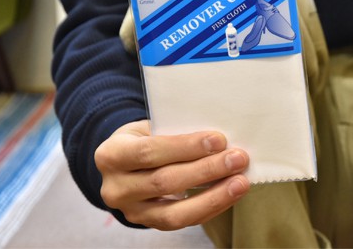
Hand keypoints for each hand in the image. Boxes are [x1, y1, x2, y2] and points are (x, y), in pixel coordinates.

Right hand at [95, 120, 249, 229]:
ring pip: (174, 213)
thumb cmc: (143, 138)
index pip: (150, 151)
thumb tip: (218, 137)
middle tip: (238, 158)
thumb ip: (174, 130)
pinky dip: (210, 208)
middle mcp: (115, 188)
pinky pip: (183, 222)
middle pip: (165, 182)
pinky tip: (230, 194)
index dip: (186, 147)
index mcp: (111, 154)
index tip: (219, 140)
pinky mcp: (149, 224)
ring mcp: (131, 211)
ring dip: (213, 197)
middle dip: (207, 170)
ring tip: (240, 182)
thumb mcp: (148, 127)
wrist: (123, 164)